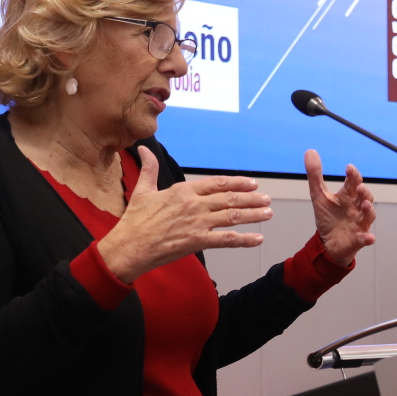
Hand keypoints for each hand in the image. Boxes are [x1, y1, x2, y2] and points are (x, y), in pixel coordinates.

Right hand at [97, 147, 269, 282]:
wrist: (129, 247)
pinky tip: (258, 239)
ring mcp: (197, 223)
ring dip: (253, 214)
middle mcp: (194, 204)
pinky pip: (226, 239)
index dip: (237, 183)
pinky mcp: (197, 241)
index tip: (251, 183)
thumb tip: (144, 149)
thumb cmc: (134, 221)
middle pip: (229, 198)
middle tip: (266, 199)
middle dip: (251, 198)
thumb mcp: (142, 190)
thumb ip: (149, 169)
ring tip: (268, 213)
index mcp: (182, 191)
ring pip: (232, 216)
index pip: (216, 183)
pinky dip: (244, 240)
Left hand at [307, 151, 376, 267]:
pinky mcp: (358, 239)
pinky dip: (368, 238)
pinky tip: (369, 238)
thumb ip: (315, 175)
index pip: (353, 183)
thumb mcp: (318, 195)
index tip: (349, 168)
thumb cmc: (328, 218)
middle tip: (359, 186)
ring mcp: (360, 223)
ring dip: (369, 210)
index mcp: (348, 196)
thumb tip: (309, 151)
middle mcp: (357, 208)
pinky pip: (366, 238)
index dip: (353, 175)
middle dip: (364, 192)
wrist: (328, 243)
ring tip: (366, 204)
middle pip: (365, 197)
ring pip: (368, 215)